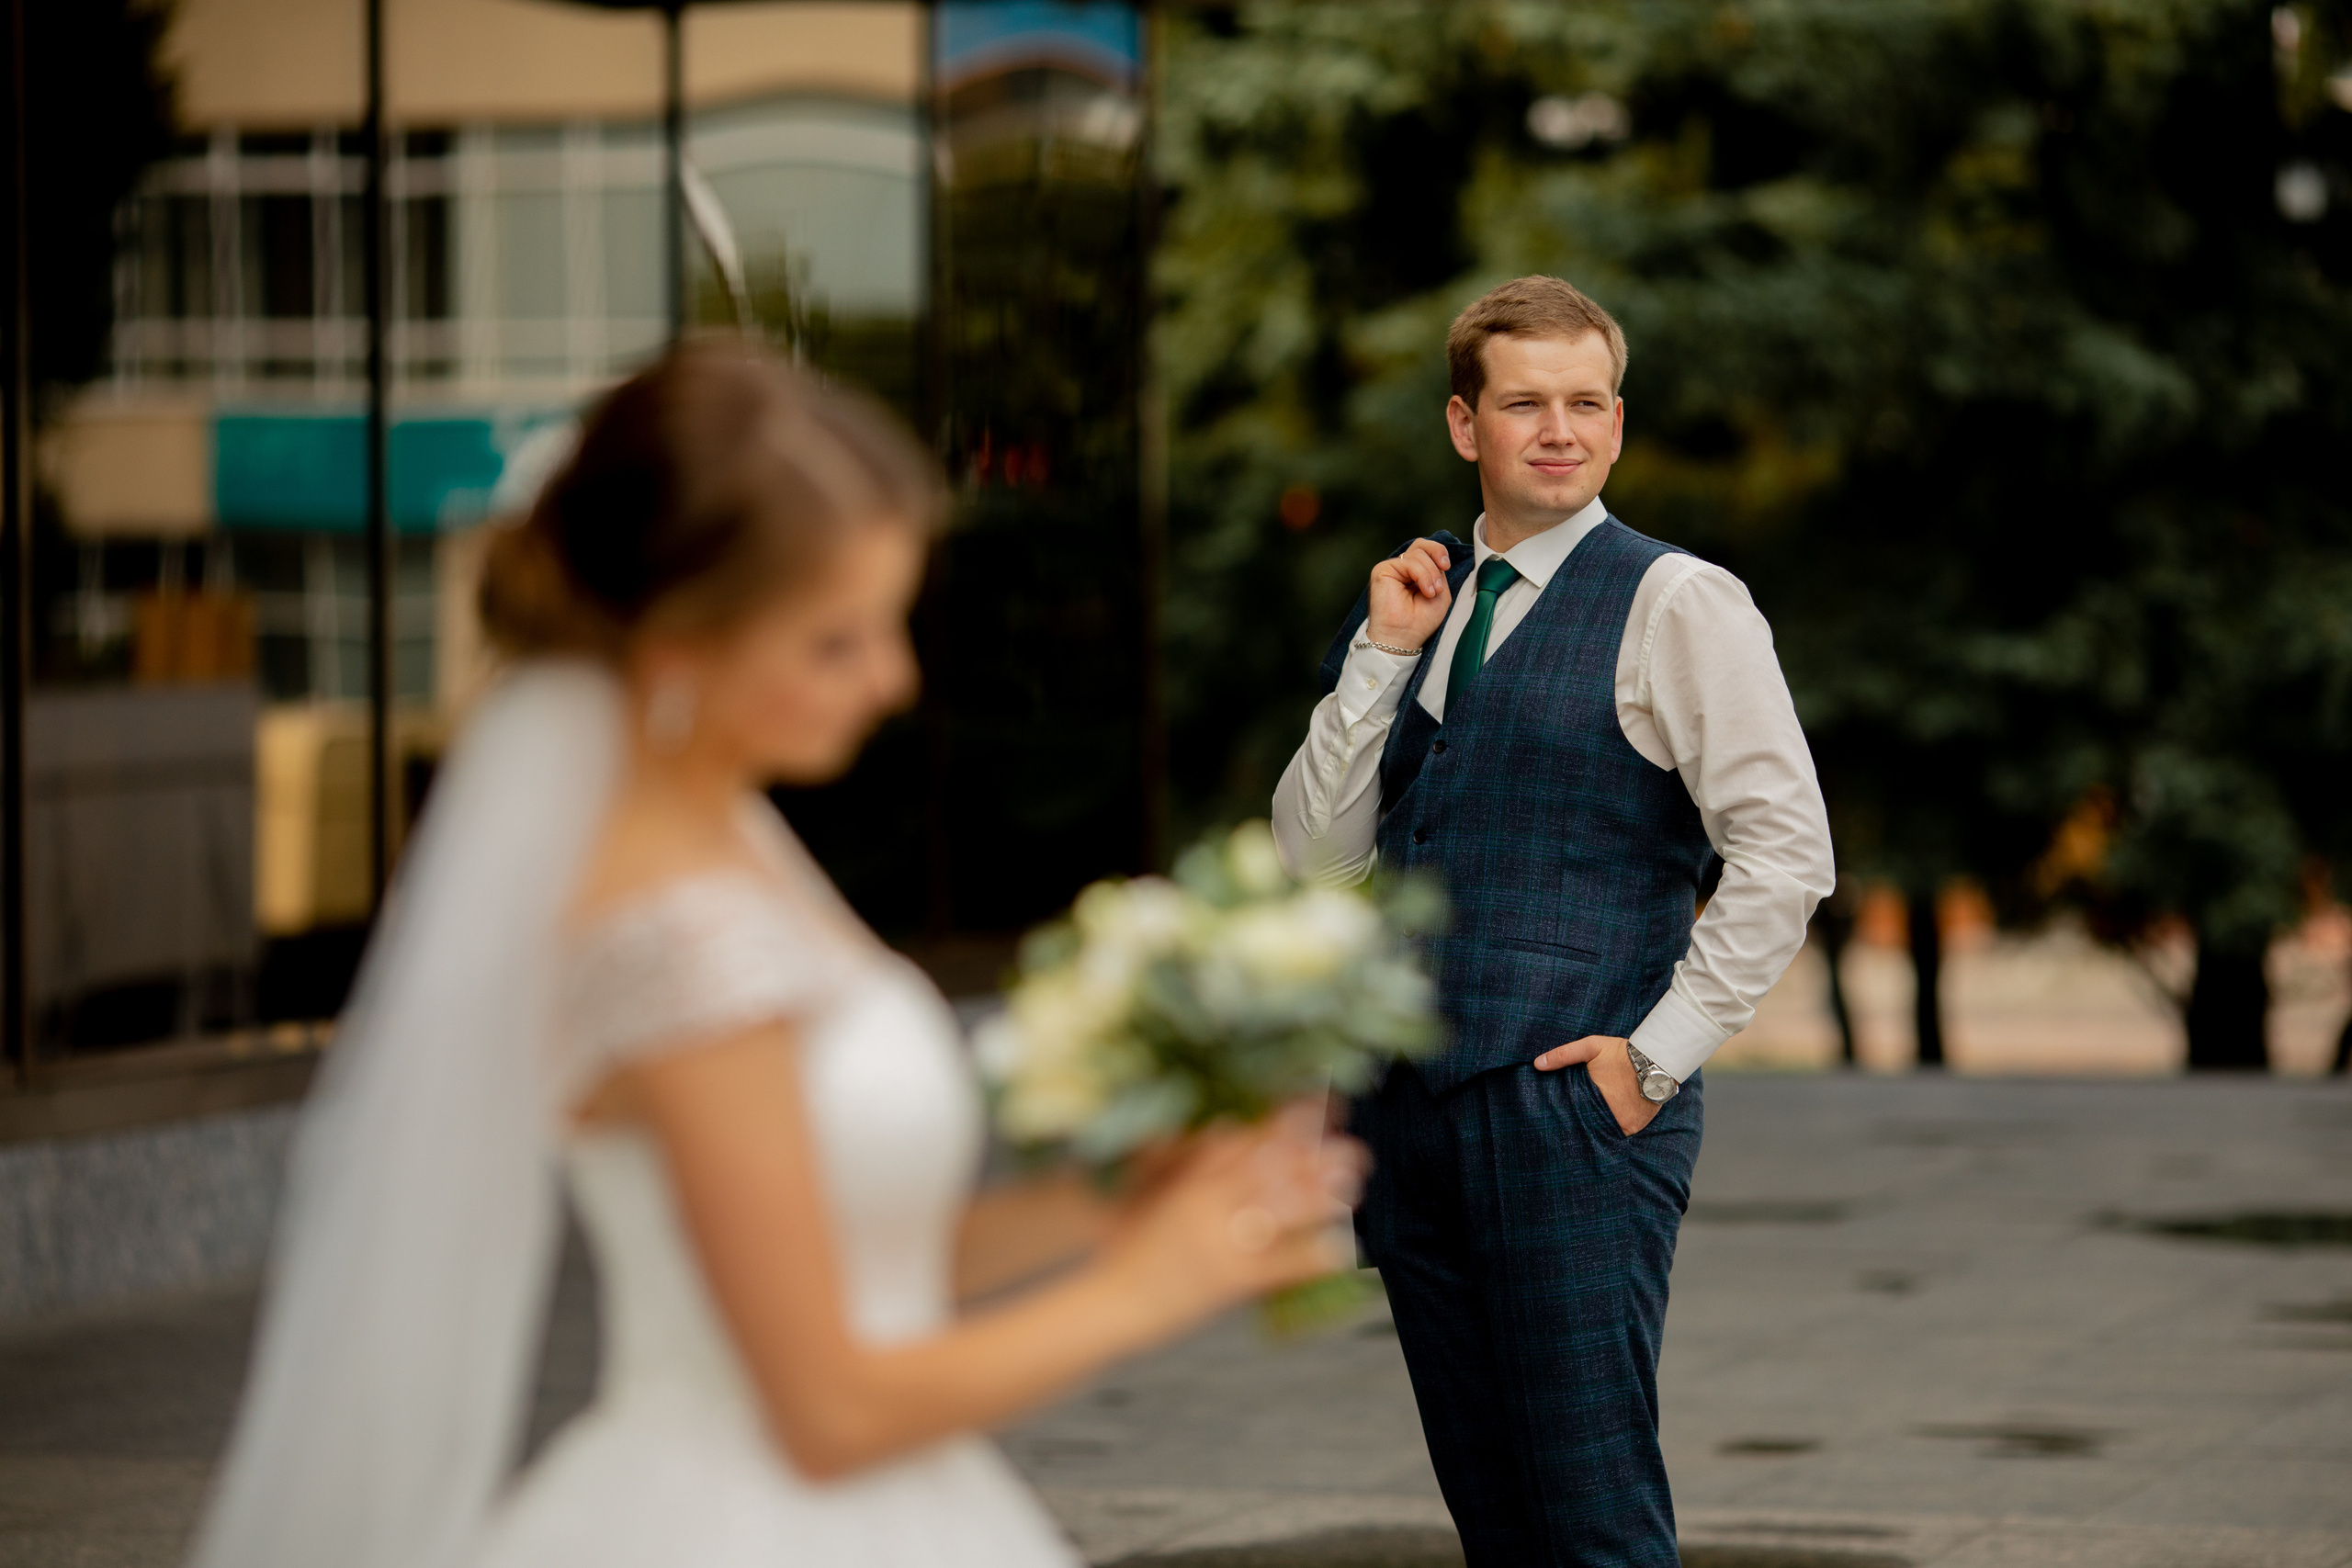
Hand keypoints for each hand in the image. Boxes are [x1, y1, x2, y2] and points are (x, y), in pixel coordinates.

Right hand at [1105, 1105, 1366, 1321]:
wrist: (1112, 1301)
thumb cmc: (1132, 1249)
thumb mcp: (1156, 1194)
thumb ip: (1192, 1163)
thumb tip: (1227, 1127)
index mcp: (1188, 1181)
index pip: (1243, 1142)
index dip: (1282, 1124)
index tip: (1318, 1110)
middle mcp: (1205, 1206)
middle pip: (1266, 1171)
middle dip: (1312, 1157)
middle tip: (1353, 1147)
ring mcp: (1218, 1243)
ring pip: (1275, 1213)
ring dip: (1317, 1199)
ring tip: (1351, 1187)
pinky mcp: (1227, 1282)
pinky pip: (1276, 1268)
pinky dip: (1308, 1259)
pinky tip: (1340, 1250)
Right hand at [1365, 539, 1454, 651]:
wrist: (1403, 638)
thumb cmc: (1420, 622)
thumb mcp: (1439, 593)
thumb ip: (1438, 572)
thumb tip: (1436, 557)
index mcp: (1414, 573)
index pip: (1426, 550)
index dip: (1439, 552)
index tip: (1447, 566)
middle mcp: (1401, 569)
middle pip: (1421, 545)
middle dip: (1437, 556)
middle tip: (1442, 576)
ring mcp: (1391, 569)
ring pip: (1417, 553)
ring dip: (1431, 573)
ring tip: (1431, 593)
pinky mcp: (1382, 571)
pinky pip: (1408, 562)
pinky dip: (1422, 575)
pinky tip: (1425, 591)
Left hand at [1534, 1035, 1658, 1136]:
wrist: (1657, 1060)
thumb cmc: (1621, 1053)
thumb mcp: (1591, 1047)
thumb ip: (1563, 1055)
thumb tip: (1537, 1064)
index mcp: (1592, 1100)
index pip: (1572, 1116)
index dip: (1566, 1117)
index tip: (1558, 1118)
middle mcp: (1608, 1117)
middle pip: (1587, 1126)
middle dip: (1581, 1124)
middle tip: (1573, 1124)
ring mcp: (1623, 1125)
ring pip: (1603, 1131)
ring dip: (1597, 1128)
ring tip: (1587, 1126)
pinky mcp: (1635, 1127)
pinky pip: (1619, 1133)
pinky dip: (1613, 1128)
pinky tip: (1606, 1124)